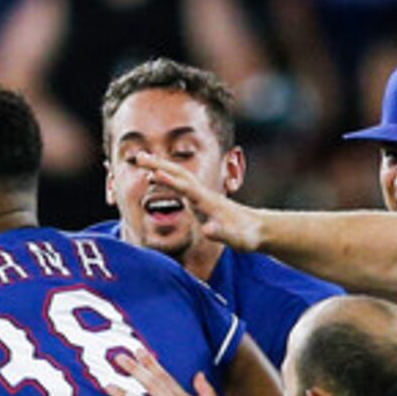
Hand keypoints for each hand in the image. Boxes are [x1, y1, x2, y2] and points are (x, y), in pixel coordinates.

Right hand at [121, 149, 265, 251]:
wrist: (258, 228)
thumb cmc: (246, 235)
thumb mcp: (235, 239)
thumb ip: (221, 233)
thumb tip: (207, 230)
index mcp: (208, 202)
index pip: (186, 189)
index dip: (171, 182)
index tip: (154, 173)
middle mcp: (203, 194)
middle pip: (179, 173)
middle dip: (159, 164)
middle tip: (138, 157)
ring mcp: (202, 195)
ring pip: (178, 174)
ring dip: (160, 166)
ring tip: (140, 160)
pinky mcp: (201, 199)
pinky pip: (179, 183)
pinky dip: (166, 176)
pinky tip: (157, 176)